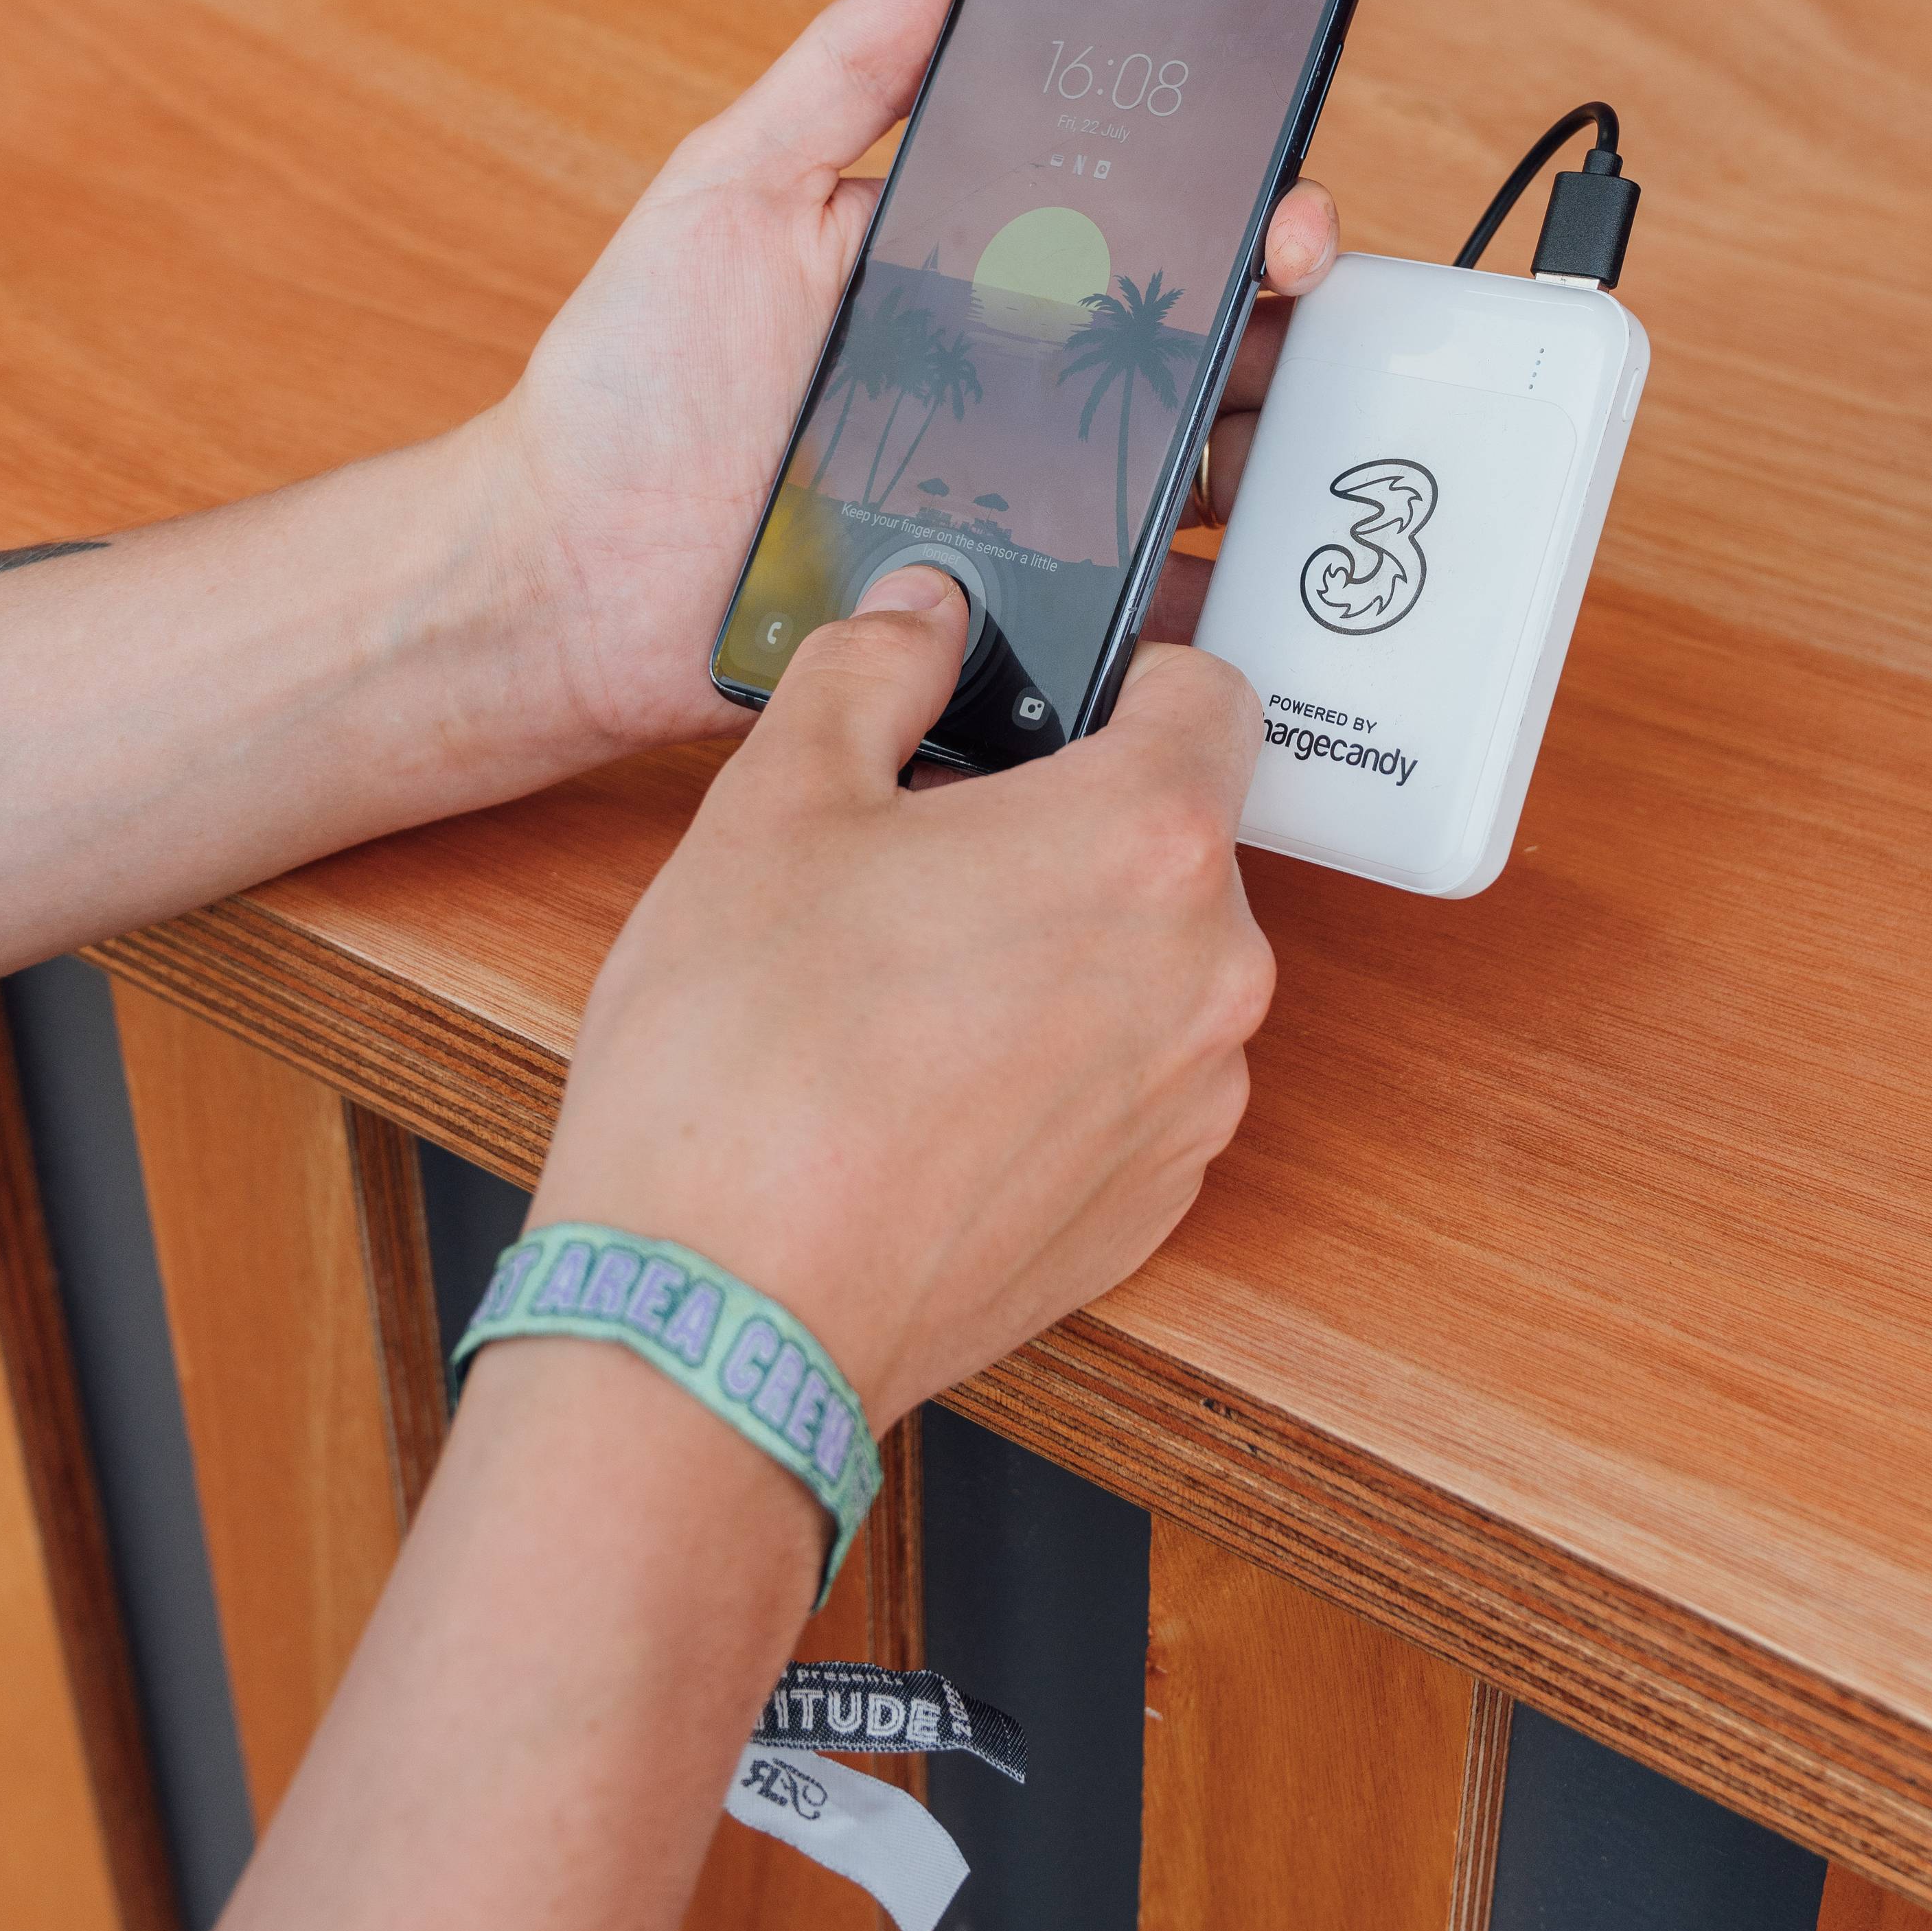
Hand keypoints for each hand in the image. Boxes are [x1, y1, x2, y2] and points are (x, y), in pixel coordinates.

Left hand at [482, 0, 1339, 761]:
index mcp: (977, 276)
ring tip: (1277, 424)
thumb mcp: (731, 188)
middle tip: (1294, 291)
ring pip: (1192, 469)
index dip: (1234, 199)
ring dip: (1255, 441)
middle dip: (1281, 313)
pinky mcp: (1006, 614)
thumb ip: (847, 69)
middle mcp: (1018, 385)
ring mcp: (1022, 505)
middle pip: (1198, 343)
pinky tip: (1225, 568)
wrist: (563, 574)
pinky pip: (1131, 611)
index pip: (1141, 223)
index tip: (1277, 190)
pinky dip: (1193, 600)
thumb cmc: (631, 380)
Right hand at [531, 580, 1271, 1435]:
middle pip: (1175, 841)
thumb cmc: (745, 1061)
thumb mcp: (775, 803)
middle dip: (1068, 828)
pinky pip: (1130, 1089)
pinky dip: (1057, 1071)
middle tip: (925, 857)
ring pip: (1152, 970)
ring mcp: (1191, 1105)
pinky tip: (928, 1093)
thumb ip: (869, 669)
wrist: (719, 1316)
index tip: (1051, 702)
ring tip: (908, 989)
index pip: (1211, 695)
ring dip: (1065, 953)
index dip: (1129, 677)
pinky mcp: (1150, 1208)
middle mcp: (1212, 974)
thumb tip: (922, 614)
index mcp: (1148, 841)